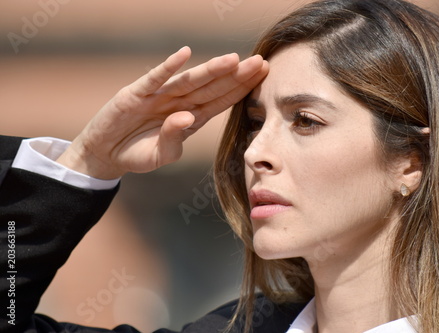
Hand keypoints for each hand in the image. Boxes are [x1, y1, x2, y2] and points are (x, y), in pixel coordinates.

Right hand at [56, 46, 267, 178]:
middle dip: (236, 76)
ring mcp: (158, 96)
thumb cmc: (138, 154)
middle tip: (260, 62)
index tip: (262, 76)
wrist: (106, 153)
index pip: (221, 101)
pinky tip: (185, 54)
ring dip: (210, 70)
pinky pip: (154, 78)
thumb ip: (173, 139)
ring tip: (232, 60)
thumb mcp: (159, 155)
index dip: (241, 89)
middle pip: (211, 87)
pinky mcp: (136, 94)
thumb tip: (186, 118)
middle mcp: (179, 103)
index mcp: (191, 118)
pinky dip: (168, 67)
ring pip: (189, 81)